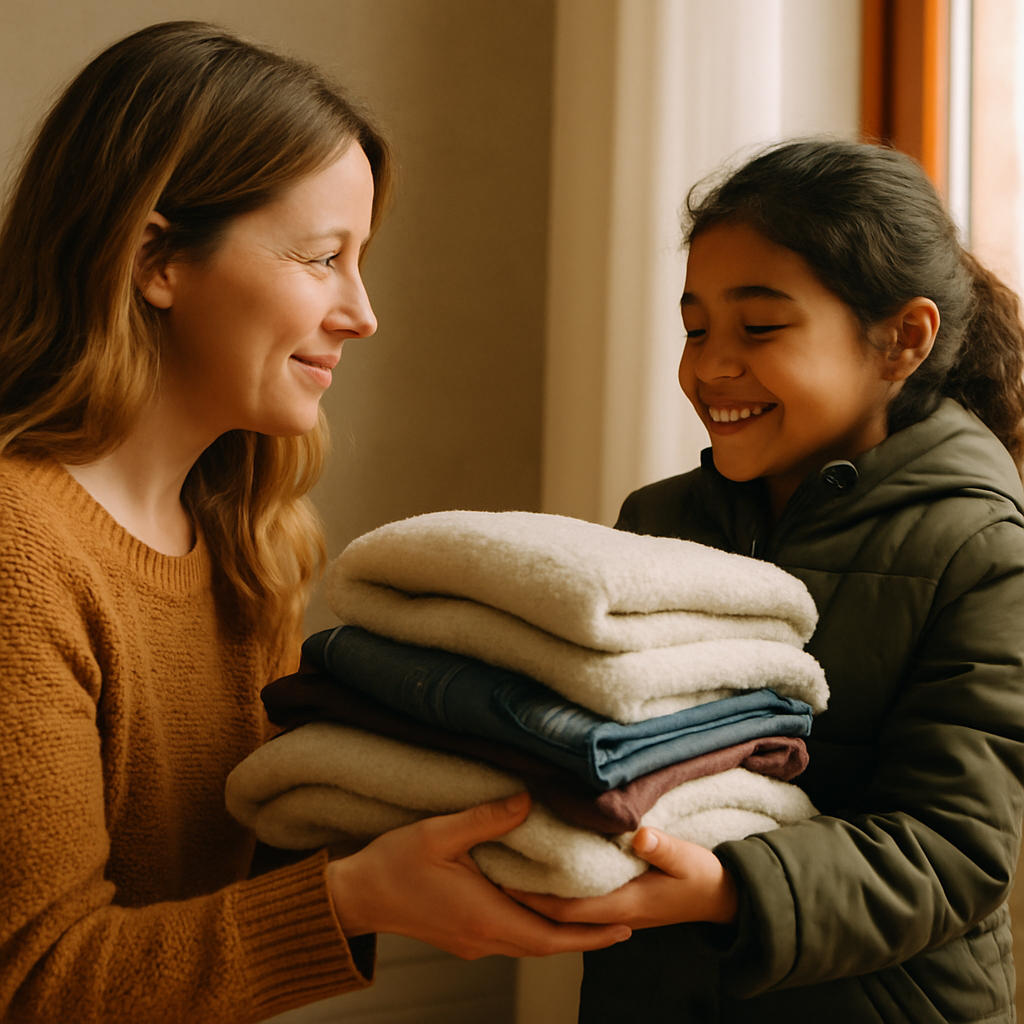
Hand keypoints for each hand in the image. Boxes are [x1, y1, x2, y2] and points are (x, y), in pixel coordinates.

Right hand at [325, 792, 632, 958]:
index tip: (624, 923)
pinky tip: (543, 908)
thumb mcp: (438, 834)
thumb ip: (485, 819)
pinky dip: (536, 927)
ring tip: (593, 913)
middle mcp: (483, 937)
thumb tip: (527, 801)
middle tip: (623, 922)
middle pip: (547, 945)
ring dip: (563, 932)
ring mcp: (471, 942)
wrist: (355, 897)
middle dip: (586, 936)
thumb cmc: (392, 865)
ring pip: (529, 943)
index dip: (589, 933)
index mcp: (483, 917)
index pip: (550, 936)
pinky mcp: (462, 937)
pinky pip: (511, 938)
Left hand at [507, 826, 737, 929]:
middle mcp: (616, 912)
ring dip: (541, 894)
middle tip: (495, 870)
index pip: (567, 907)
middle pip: (558, 912)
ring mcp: (618, 909)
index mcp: (625, 904)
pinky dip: (560, 890)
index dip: (534, 896)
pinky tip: (548, 870)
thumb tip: (638, 835)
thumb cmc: (706, 878)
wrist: (724, 898)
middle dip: (527, 896)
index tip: (505, 877)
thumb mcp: (689, 859)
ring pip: (568, 908)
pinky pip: (581, 901)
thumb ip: (664, 848)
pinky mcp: (622, 900)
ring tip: (512, 868)